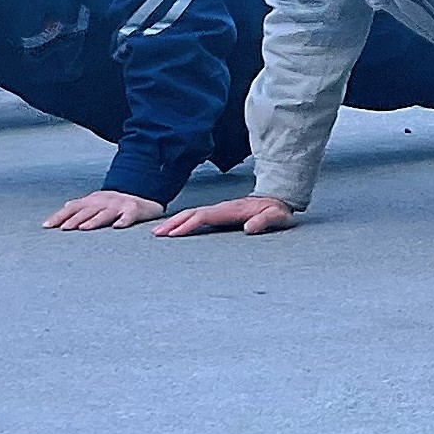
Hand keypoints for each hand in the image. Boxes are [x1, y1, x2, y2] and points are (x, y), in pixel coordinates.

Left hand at [41, 189, 167, 230]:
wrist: (145, 198)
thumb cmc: (117, 204)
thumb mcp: (98, 202)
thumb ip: (82, 205)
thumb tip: (66, 205)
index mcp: (93, 200)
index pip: (73, 207)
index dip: (60, 216)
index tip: (47, 226)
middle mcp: (104, 201)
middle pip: (87, 210)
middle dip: (74, 219)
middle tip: (64, 228)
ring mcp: (119, 204)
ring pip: (105, 213)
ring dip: (94, 220)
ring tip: (84, 228)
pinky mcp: (134, 209)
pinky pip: (129, 216)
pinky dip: (124, 221)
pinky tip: (118, 227)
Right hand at [154, 197, 298, 238]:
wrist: (277, 200)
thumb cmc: (276, 210)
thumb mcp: (276, 216)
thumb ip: (265, 221)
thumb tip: (249, 228)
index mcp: (231, 210)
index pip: (205, 216)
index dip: (189, 224)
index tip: (174, 233)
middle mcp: (222, 208)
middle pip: (193, 213)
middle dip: (174, 222)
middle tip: (156, 234)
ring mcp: (219, 210)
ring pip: (192, 213)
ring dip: (174, 221)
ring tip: (158, 232)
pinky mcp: (218, 213)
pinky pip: (196, 216)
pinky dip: (182, 221)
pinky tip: (174, 228)